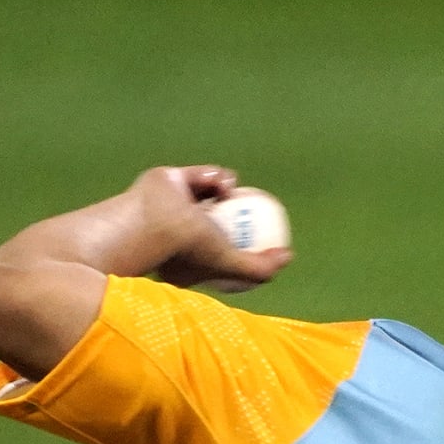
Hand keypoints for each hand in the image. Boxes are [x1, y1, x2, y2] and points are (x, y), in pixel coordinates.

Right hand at [131, 165, 292, 290]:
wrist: (155, 221)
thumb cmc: (191, 249)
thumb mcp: (232, 266)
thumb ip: (260, 268)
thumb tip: (288, 257)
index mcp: (191, 256)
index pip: (224, 248)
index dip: (246, 241)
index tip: (267, 234)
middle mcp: (181, 231)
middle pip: (219, 218)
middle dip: (239, 211)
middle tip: (258, 208)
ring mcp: (174, 205)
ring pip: (210, 193)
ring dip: (228, 190)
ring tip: (234, 193)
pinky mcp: (171, 180)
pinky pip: (200, 175)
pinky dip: (214, 177)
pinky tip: (224, 184)